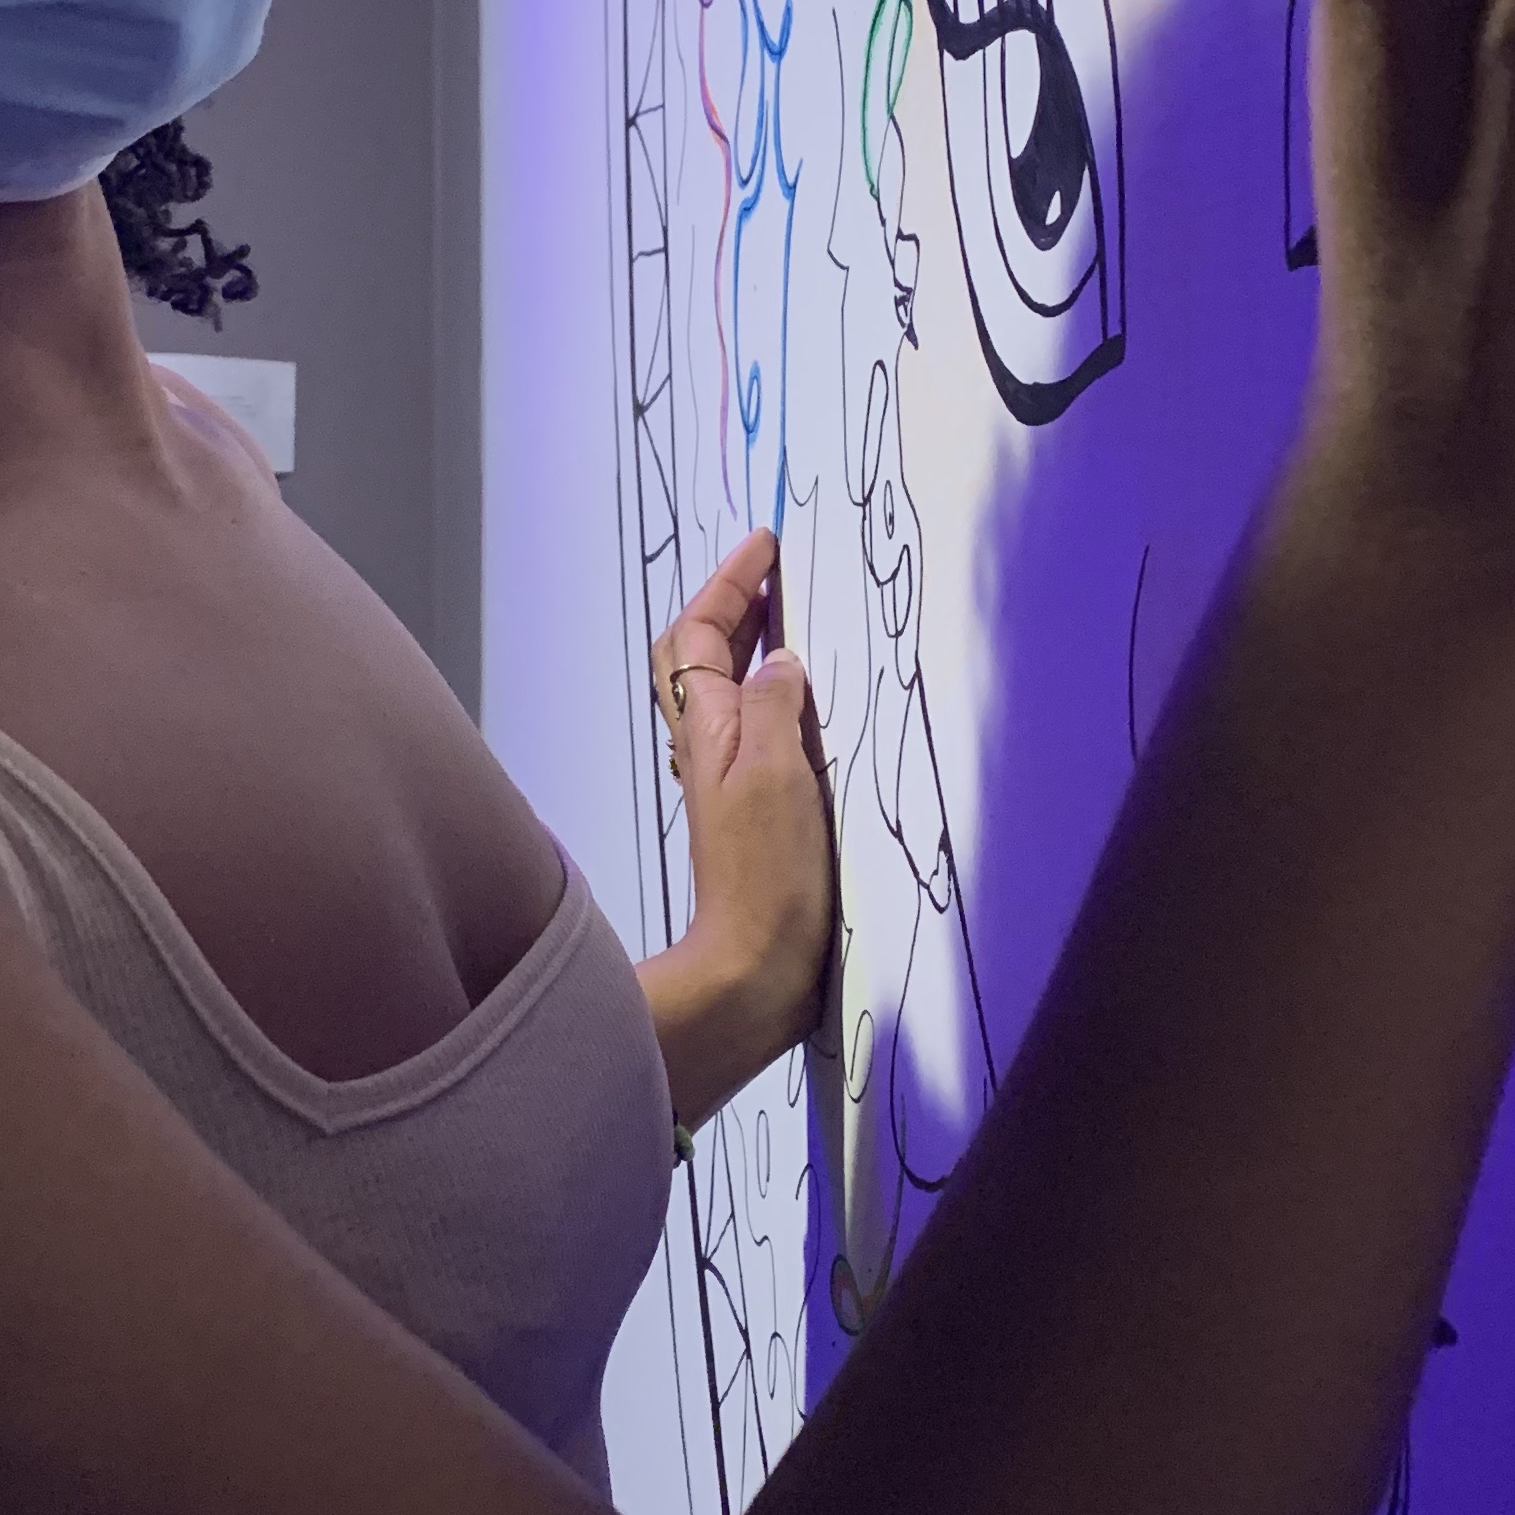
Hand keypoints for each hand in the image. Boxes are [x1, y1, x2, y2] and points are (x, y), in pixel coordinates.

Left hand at [635, 531, 834, 1129]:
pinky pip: (761, 728)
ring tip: (801, 617)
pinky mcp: (757, 814)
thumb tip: (783, 661)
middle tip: (782, 571)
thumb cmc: (767, 875)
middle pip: (705, 657)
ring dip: (758, 646)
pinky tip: (814, 702)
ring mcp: (731, 783)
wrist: (756, 971)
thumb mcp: (777, 773)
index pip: (699, 633)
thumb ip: (776, 706)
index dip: (729, 583)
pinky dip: (781, 695)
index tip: (765, 544)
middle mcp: (710, 748)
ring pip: (732, 692)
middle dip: (738, 605)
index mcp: (708, 728)